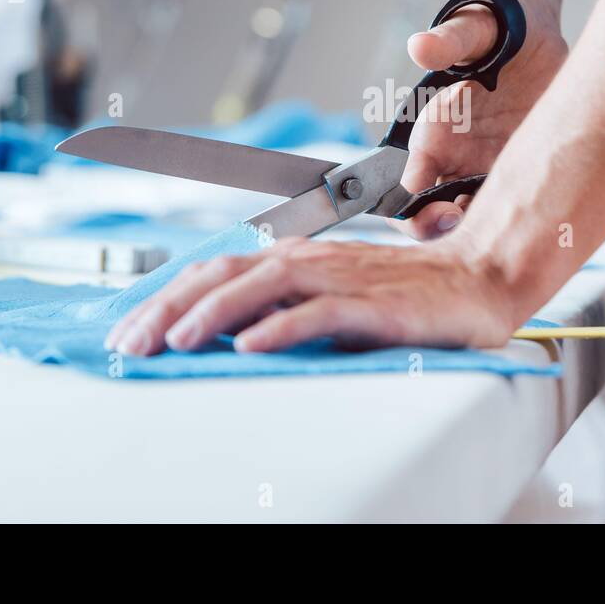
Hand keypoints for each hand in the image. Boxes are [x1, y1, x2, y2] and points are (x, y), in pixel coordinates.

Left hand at [104, 236, 518, 354]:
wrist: (476, 278)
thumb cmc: (403, 293)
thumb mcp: (329, 297)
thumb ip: (281, 309)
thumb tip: (223, 335)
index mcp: (293, 257)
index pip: (215, 272)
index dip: (166, 299)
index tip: (128, 331)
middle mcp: (308, 260)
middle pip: (225, 275)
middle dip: (170, 308)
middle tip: (131, 343)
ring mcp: (340, 278)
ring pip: (263, 288)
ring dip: (214, 313)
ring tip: (177, 342)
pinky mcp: (373, 304)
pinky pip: (319, 313)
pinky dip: (281, 327)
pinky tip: (250, 346)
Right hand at [399, 0, 565, 240]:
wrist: (532, 27)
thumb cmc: (496, 25)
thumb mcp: (475, 29)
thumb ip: (450, 41)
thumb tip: (420, 46)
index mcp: (432, 132)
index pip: (406, 190)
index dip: (418, 212)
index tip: (445, 212)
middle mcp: (452, 159)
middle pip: (433, 219)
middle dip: (447, 234)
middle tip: (477, 230)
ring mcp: (483, 169)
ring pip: (473, 221)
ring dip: (486, 231)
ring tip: (514, 227)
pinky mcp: (516, 170)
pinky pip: (509, 207)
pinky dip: (518, 219)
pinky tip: (541, 218)